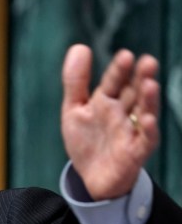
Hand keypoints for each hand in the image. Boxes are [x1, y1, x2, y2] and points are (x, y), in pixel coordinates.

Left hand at [61, 44, 159, 199]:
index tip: (125, 55)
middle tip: (147, 61)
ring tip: (150, 84)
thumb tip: (80, 46)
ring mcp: (131, 131)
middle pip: (134, 92)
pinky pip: (145, 140)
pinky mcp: (135, 151)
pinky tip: (148, 119)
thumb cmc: (86, 140)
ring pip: (144, 112)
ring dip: (148, 99)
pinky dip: (148, 130)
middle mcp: (123, 112)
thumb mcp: (74, 109)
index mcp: (106, 100)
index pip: (114, 81)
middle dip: (141, 78)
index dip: (119, 70)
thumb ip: (75, 81)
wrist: (91, 177)